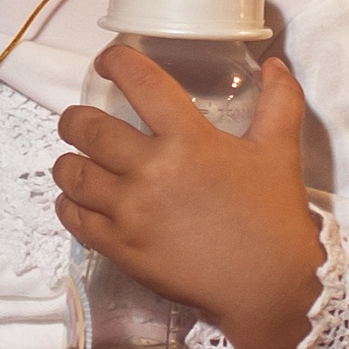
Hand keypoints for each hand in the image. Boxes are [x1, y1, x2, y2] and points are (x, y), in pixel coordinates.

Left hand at [53, 50, 324, 348]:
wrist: (268, 287)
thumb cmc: (274, 217)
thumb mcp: (280, 152)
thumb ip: (279, 102)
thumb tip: (275, 64)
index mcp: (188, 139)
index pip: (140, 83)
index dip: (116, 62)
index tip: (108, 61)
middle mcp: (151, 169)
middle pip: (87, 129)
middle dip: (75, 119)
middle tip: (78, 120)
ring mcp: (131, 211)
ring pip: (72, 174)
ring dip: (68, 162)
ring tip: (75, 160)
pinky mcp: (121, 247)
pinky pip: (76, 218)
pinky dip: (69, 204)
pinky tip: (75, 200)